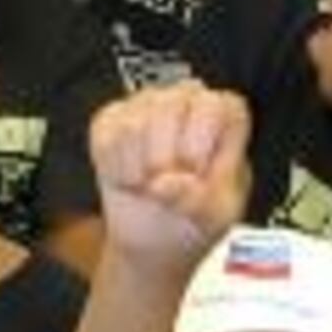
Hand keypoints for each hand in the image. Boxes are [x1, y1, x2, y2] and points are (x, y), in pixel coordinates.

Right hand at [88, 82, 249, 264]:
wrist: (159, 234)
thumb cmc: (199, 212)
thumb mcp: (215, 218)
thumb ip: (200, 201)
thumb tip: (166, 183)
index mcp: (225, 114)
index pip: (215, 105)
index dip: (200, 141)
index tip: (194, 170)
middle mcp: (186, 98)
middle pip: (169, 106)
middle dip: (163, 158)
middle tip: (167, 185)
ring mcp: (145, 104)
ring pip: (133, 124)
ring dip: (138, 170)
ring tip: (149, 184)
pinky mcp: (111, 118)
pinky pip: (106, 137)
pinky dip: (115, 170)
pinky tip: (129, 180)